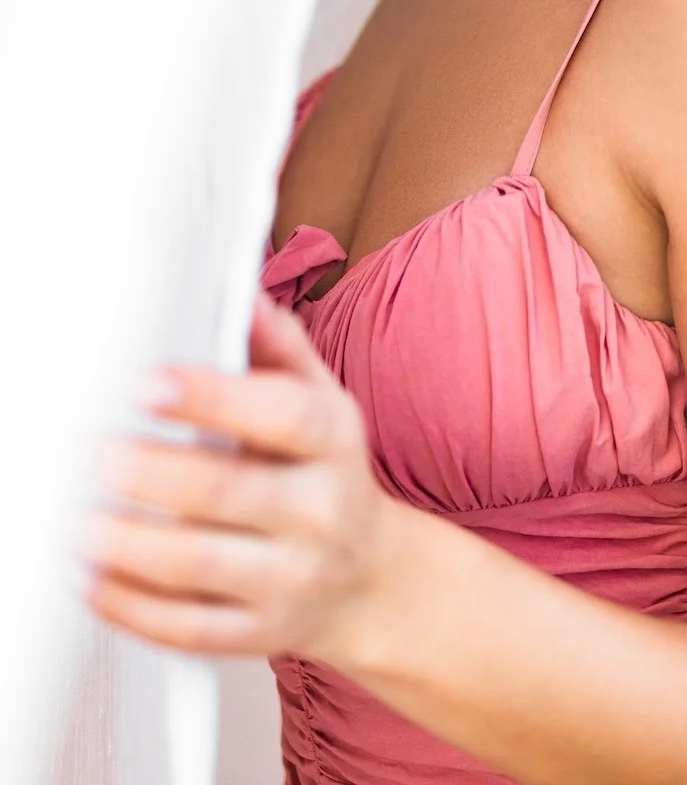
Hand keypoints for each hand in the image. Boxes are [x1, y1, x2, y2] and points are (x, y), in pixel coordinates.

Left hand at [78, 291, 395, 663]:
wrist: (369, 579)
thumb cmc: (327, 475)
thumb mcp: (324, 401)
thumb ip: (280, 347)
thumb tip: (243, 295)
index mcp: (331, 441)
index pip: (280, 414)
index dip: (211, 398)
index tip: (149, 384)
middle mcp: (317, 510)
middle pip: (225, 491)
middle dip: (147, 472)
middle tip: (92, 453)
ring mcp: (288, 578)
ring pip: (196, 565)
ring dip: (124, 543)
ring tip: (75, 519)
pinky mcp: (256, 633)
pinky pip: (185, 627)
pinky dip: (128, 605)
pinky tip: (91, 577)